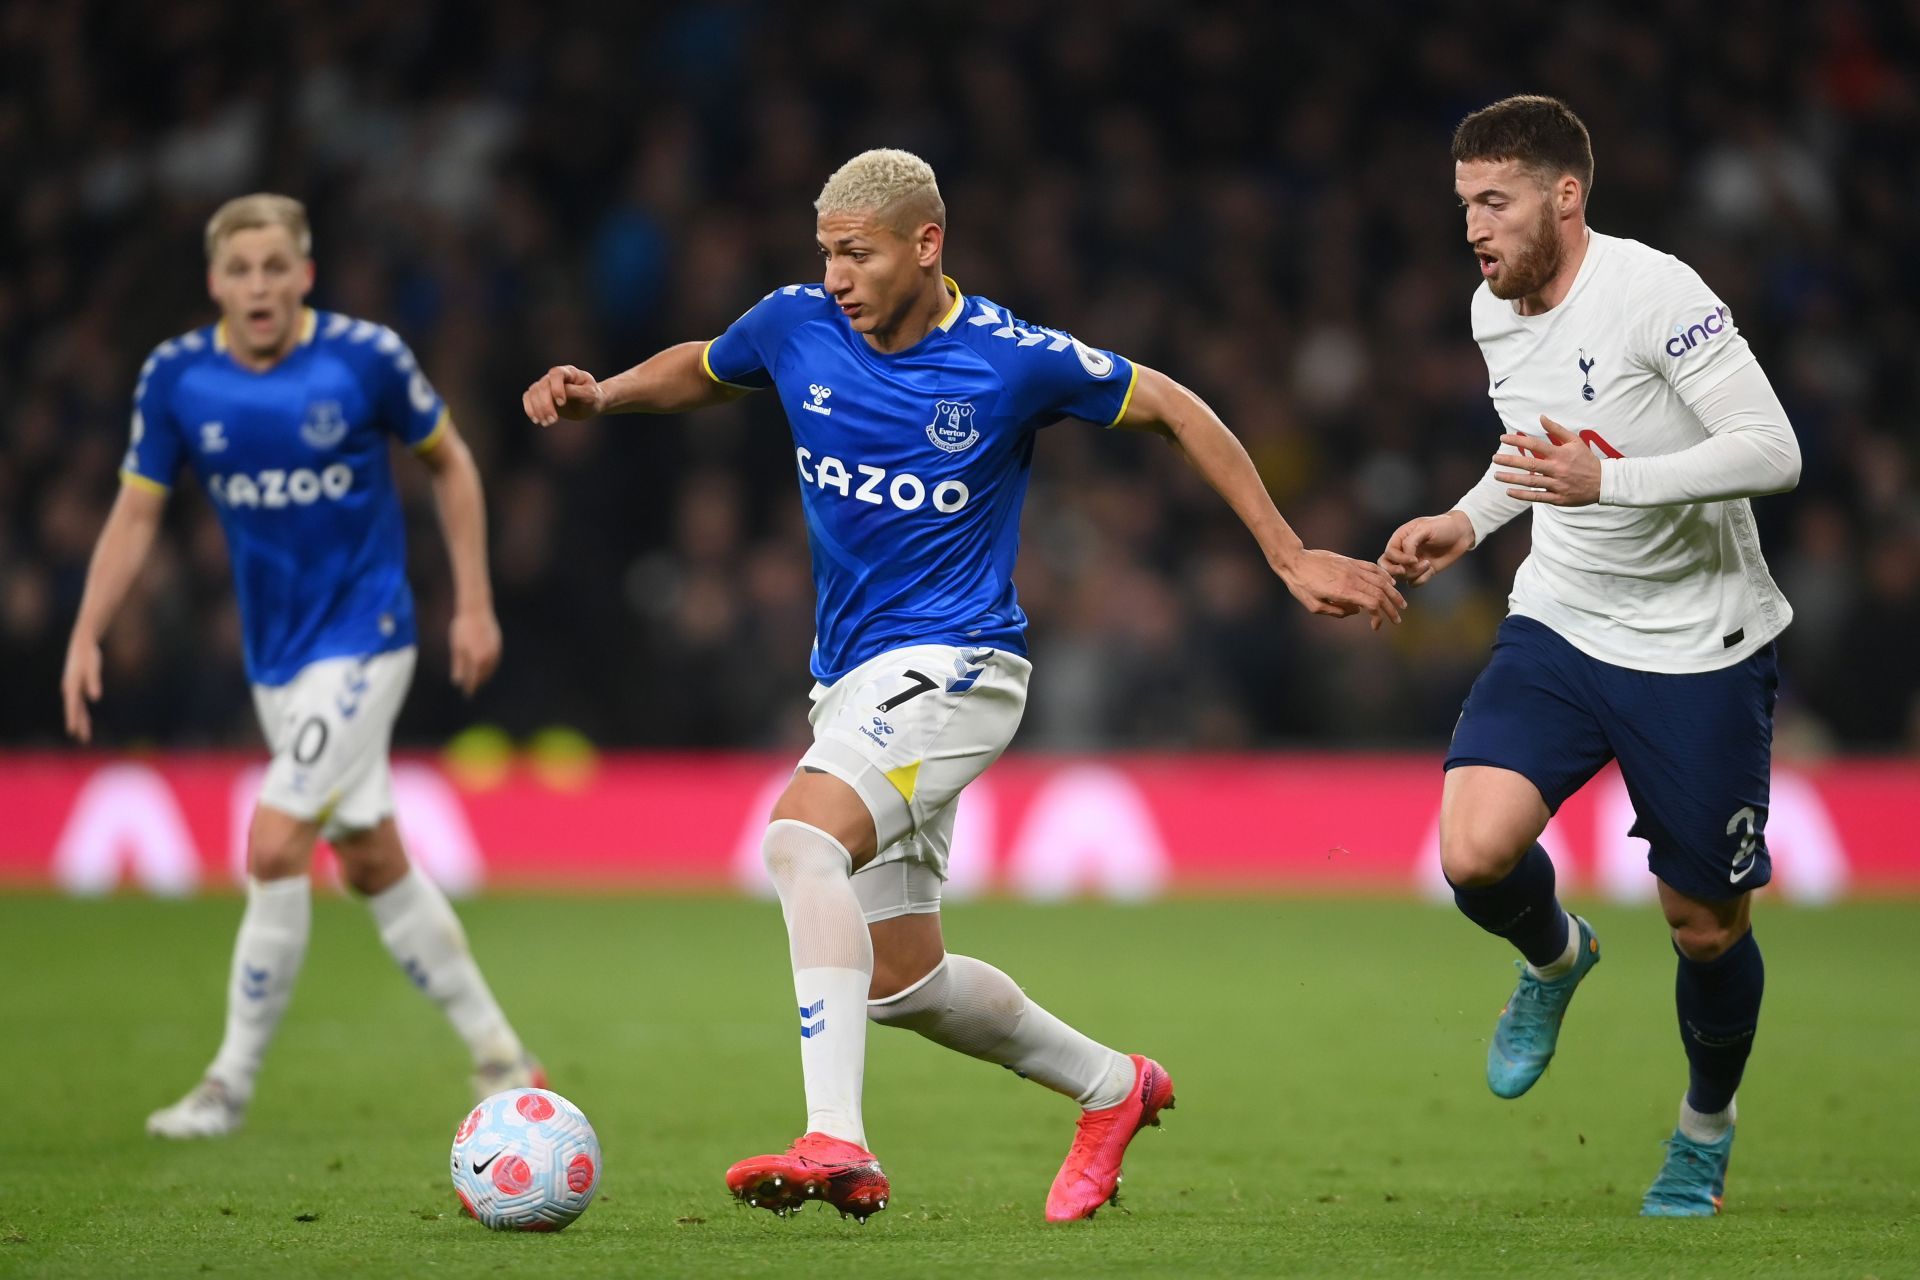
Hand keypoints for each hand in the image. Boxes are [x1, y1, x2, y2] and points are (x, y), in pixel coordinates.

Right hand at [61, 636, 102, 742]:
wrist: (82, 644)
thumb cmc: (89, 656)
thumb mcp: (93, 668)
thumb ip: (94, 683)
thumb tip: (95, 698)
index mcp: (72, 686)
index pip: (72, 706)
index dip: (73, 719)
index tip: (73, 731)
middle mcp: (69, 689)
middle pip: (74, 710)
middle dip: (78, 725)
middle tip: (83, 739)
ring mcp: (72, 688)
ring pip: (76, 708)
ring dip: (80, 721)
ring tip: (84, 736)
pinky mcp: (77, 686)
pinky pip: (78, 703)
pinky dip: (81, 713)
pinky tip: (85, 719)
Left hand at [449, 609, 501, 695]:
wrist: (476, 610)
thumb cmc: (462, 628)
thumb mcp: (456, 647)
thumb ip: (458, 665)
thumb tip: (457, 682)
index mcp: (476, 659)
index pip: (473, 680)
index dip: (469, 688)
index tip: (467, 695)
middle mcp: (488, 658)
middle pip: (483, 676)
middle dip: (477, 683)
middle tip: (472, 689)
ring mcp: (495, 651)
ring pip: (490, 669)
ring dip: (485, 676)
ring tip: (479, 681)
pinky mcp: (498, 645)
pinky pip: (495, 661)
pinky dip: (490, 667)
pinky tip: (485, 667)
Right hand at [522, 365, 604, 426]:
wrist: (589, 404)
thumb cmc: (592, 398)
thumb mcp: (590, 395)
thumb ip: (577, 392)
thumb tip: (562, 392)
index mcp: (569, 372)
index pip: (556, 374)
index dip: (556, 387)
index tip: (562, 403)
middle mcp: (554, 377)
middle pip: (543, 385)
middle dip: (546, 404)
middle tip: (553, 420)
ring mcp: (546, 385)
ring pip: (533, 392)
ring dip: (537, 409)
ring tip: (547, 423)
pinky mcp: (540, 395)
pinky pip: (528, 398)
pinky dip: (530, 409)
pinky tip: (537, 420)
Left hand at [1276, 549, 1407, 629]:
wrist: (1295, 560)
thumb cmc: (1301, 585)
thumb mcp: (1314, 606)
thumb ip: (1337, 612)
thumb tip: (1356, 611)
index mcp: (1342, 591)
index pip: (1371, 604)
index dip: (1379, 617)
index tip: (1376, 627)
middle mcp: (1351, 579)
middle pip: (1380, 593)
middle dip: (1391, 608)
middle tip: (1397, 620)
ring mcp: (1353, 568)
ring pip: (1380, 580)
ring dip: (1393, 593)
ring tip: (1400, 604)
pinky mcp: (1351, 561)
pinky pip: (1373, 568)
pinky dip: (1384, 576)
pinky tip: (1391, 583)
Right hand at [1381, 510, 1474, 586]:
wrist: (1462, 533)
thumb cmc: (1443, 526)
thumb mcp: (1425, 528)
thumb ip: (1410, 542)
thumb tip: (1405, 560)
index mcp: (1400, 538)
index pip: (1388, 553)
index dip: (1398, 559)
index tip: (1414, 559)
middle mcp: (1403, 551)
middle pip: (1386, 566)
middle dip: (1394, 571)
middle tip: (1406, 571)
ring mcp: (1412, 563)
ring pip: (1401, 577)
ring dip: (1414, 573)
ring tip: (1428, 564)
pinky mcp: (1422, 571)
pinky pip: (1414, 583)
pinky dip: (1421, 579)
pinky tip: (1431, 569)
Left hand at [1493, 415, 1601, 506]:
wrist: (1604, 483)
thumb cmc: (1586, 460)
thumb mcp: (1575, 441)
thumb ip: (1557, 430)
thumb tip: (1541, 417)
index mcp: (1561, 454)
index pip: (1536, 445)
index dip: (1518, 441)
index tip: (1503, 438)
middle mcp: (1558, 469)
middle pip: (1530, 464)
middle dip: (1510, 461)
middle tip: (1494, 458)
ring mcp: (1557, 485)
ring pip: (1531, 482)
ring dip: (1512, 479)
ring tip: (1497, 475)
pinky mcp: (1558, 498)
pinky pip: (1537, 497)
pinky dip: (1522, 495)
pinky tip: (1509, 492)